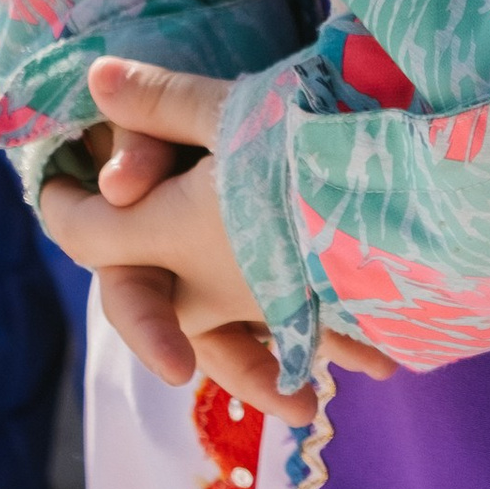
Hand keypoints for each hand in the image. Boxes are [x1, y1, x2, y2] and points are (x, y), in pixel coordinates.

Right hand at [39, 54, 399, 416]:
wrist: (219, 111)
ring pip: (263, 329)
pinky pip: (304, 306)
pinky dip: (342, 323)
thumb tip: (100, 82)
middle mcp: (184, 274)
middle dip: (252, 371)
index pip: (133, 298)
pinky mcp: (274, 264)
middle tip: (300, 406)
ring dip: (308, 355)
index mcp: (138, 245)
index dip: (150, 330)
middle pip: (208, 337)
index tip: (177, 369)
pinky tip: (388, 349)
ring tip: (369, 375)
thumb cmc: (171, 118)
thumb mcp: (167, 116)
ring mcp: (232, 274)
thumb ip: (146, 121)